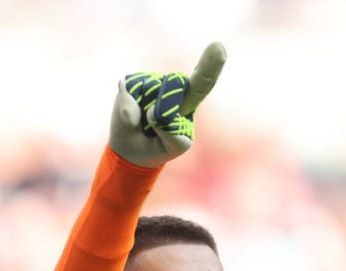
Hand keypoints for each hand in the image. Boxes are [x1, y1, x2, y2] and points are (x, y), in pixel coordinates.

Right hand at [109, 42, 226, 167]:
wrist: (131, 149)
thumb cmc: (159, 146)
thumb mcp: (174, 146)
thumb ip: (170, 131)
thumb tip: (150, 109)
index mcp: (188, 102)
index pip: (201, 84)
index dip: (210, 67)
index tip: (219, 46)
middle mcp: (171, 86)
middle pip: (170, 89)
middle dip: (160, 113)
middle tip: (153, 130)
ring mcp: (150, 81)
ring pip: (147, 93)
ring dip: (142, 116)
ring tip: (142, 124)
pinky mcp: (130, 82)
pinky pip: (127, 94)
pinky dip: (127, 111)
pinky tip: (131, 116)